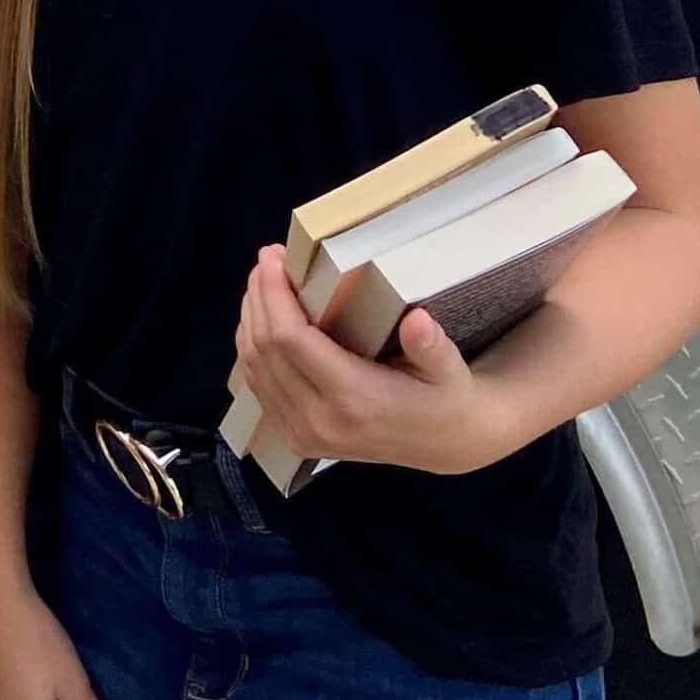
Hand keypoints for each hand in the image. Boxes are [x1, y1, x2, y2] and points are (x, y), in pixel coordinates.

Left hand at [235, 245, 505, 475]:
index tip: (274, 256)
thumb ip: (431, 346)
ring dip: (251, 318)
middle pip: (264, 349)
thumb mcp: (449, 369)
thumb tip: (418, 320)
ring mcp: (303, 434)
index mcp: (353, 400)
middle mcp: (319, 421)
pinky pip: (259, 385)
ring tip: (262, 280)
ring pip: (253, 367)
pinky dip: (252, 346)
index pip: (290, 340)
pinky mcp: (297, 438)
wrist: (445, 443)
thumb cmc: (446, 396)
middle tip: (267, 258)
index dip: (273, 294)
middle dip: (259, 296)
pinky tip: (262, 318)